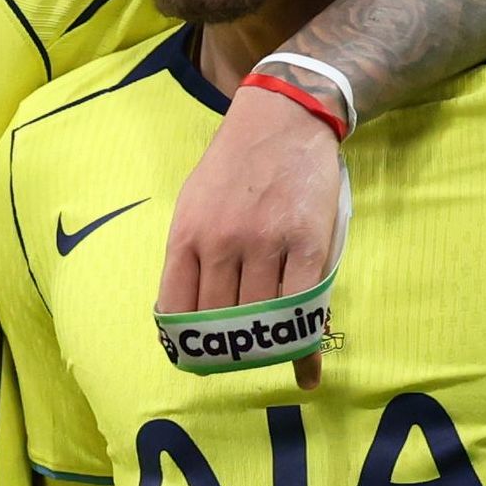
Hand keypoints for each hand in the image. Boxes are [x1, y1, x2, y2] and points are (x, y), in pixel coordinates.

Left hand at [160, 84, 341, 389]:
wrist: (283, 117)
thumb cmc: (235, 166)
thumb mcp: (195, 204)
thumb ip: (189, 258)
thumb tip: (180, 315)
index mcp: (187, 234)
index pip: (178, 310)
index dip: (188, 344)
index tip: (199, 357)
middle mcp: (222, 241)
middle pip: (220, 320)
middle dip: (229, 348)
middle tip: (242, 358)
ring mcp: (266, 243)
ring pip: (260, 318)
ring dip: (266, 347)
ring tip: (272, 354)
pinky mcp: (307, 243)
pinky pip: (302, 307)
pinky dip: (303, 345)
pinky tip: (305, 368)